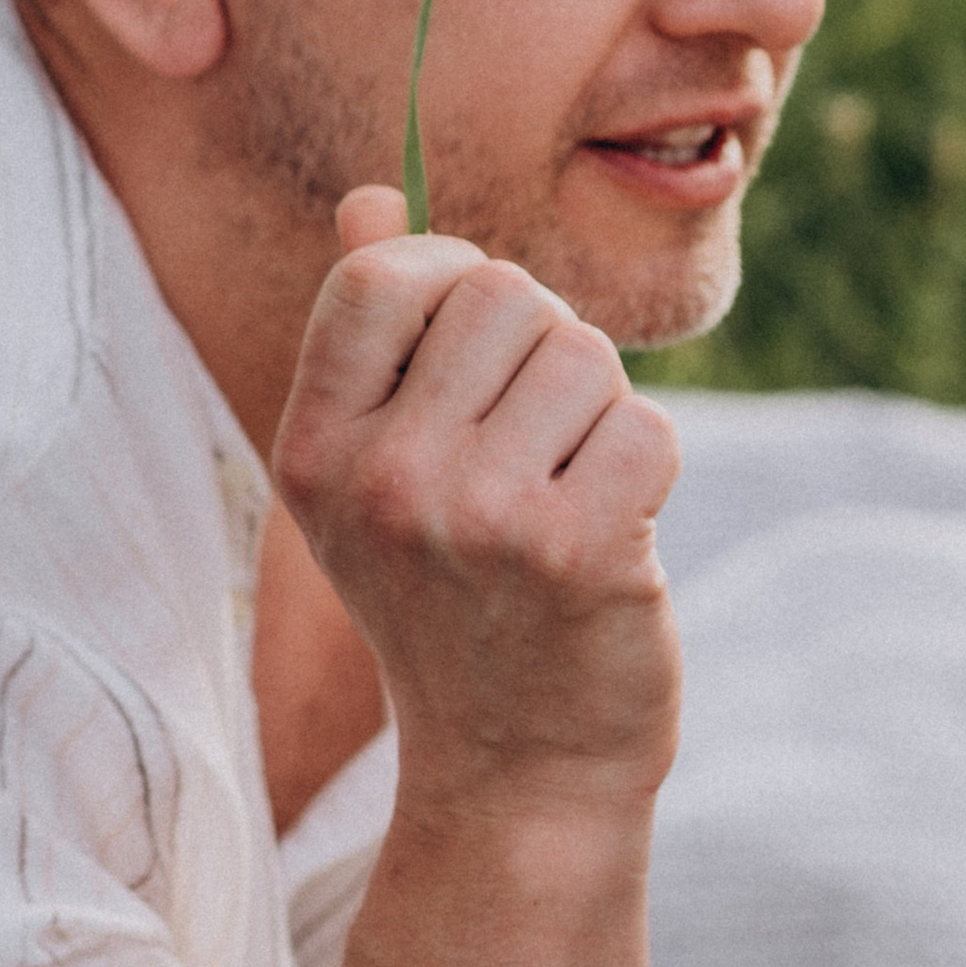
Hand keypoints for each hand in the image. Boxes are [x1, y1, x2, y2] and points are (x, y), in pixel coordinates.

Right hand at [272, 187, 680, 821]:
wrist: (518, 771)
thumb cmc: (458, 602)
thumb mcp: (377, 477)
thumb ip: (374, 334)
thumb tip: (374, 195)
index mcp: (313, 447)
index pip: (386, 270)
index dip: (456, 283)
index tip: (479, 358)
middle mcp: (382, 479)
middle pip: (507, 294)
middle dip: (545, 356)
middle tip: (533, 457)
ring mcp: (479, 518)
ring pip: (588, 354)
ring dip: (603, 417)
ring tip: (569, 502)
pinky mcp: (579, 553)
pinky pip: (650, 427)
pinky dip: (652, 473)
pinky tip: (615, 540)